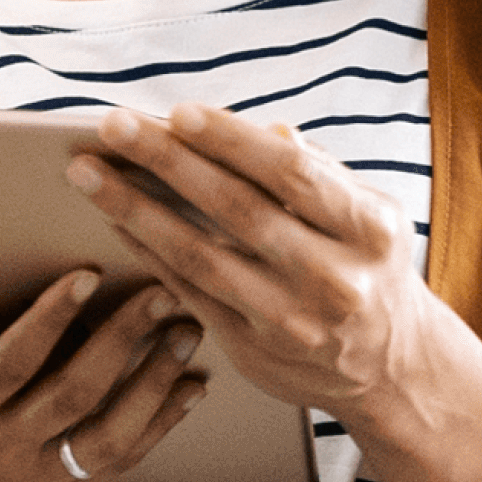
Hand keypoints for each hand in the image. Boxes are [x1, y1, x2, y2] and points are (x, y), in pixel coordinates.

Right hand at [0, 271, 204, 481]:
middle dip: (125, 339)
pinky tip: (183, 391)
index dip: (52, 318)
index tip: (87, 275)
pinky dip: (155, 428)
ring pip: (107, 434)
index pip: (10, 362)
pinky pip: (111, 465)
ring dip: (154, 383)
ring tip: (186, 334)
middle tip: (163, 290)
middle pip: (74, 392)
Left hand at [68, 101, 481, 481]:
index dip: (232, 141)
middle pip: (236, 209)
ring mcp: (290, 320)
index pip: (290, 173)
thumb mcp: (367, 215)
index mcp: (369, 230)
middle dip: (167, 162)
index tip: (177, 112)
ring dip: (135, 209)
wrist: (392, 369)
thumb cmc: (367, 267)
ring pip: (200, 256)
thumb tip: (264, 129)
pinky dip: (147, 253)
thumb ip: (317, 171)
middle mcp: (334, 278)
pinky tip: (113, 221)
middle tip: (113, 126)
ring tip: (88, 173)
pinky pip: (187, 292)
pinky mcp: (253, 351)